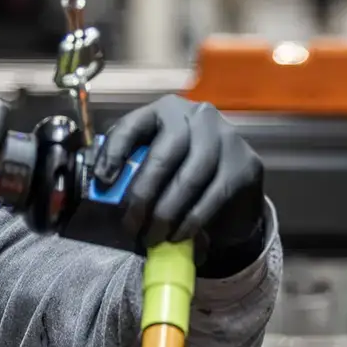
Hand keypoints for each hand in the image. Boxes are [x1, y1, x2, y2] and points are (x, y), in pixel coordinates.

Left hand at [90, 95, 267, 273]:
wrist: (235, 189)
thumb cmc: (184, 173)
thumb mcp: (156, 162)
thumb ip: (133, 168)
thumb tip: (102, 189)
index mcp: (167, 110)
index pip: (134, 124)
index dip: (115, 152)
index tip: (103, 181)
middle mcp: (199, 116)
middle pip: (166, 153)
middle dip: (144, 193)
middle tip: (131, 225)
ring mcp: (226, 138)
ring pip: (191, 177)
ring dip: (167, 212)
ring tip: (153, 236)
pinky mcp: (244, 164)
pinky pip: (214, 195)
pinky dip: (192, 220)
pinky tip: (179, 235)